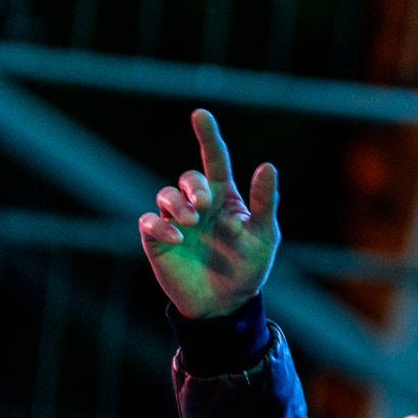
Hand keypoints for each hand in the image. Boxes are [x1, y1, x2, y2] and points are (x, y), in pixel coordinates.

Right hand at [139, 109, 280, 318]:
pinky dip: (160, 226)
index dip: (208, 135)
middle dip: (193, 185)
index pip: (215, 159)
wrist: (226, 304)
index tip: (200, 114)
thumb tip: (268, 165)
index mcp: (225, 198)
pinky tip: (176, 237)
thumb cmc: (249, 267)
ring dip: (176, 203)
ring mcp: (177, 223)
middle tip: (202, 204)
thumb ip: (264, 201)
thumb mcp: (265, 235)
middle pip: (188, 177)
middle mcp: (199, 205)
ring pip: (165, 195)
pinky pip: (149, 223)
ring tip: (190, 222)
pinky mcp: (157, 242)